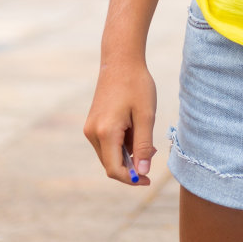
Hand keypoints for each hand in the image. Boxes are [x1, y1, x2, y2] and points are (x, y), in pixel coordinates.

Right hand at [83, 59, 157, 186]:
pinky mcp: (93, 124)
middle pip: (111, 164)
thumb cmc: (137, 86)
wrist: (121, 61)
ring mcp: (90, 128)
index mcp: (105, 132)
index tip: (149, 180)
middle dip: (132, 165)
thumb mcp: (146, 116)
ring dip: (128, 154)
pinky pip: (107, 144)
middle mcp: (92, 133)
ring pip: (109, 155)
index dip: (132, 179)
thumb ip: (143, 146)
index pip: (115, 170)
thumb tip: (142, 172)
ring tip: (145, 135)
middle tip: (152, 152)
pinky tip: (135, 129)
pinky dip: (122, 144)